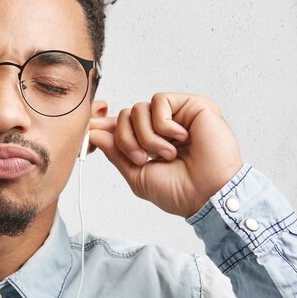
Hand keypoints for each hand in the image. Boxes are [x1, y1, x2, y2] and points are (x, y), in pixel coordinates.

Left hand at [89, 93, 242, 217]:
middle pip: (124, 115)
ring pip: (138, 109)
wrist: (208, 196)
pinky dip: (162, 124)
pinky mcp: (192, 104)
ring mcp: (177, 114)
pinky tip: (180, 139)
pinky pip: (159, 101)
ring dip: (146, 136)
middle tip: (141, 159)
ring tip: (166, 154)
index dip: (103, 126)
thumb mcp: (137, 175)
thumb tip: (94, 133)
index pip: (121, 125)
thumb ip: (116, 153)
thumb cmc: (180, 192)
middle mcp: (162, 126)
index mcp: (149, 141)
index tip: (87, 130)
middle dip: (126, 140)